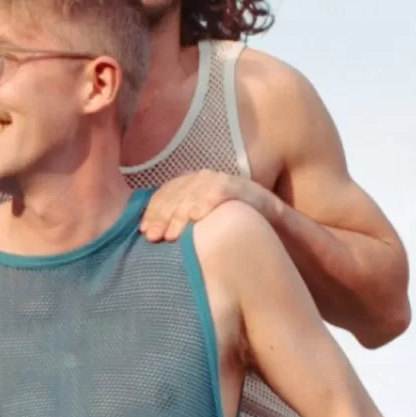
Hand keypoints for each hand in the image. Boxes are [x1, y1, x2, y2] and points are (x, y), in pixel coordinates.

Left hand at [140, 170, 277, 241]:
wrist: (272, 226)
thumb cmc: (230, 227)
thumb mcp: (200, 224)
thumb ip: (179, 224)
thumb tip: (148, 236)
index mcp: (189, 185)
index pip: (164, 195)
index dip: (152, 213)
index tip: (144, 232)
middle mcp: (202, 178)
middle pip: (175, 195)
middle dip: (161, 217)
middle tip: (153, 238)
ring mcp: (221, 180)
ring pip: (193, 194)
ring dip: (180, 215)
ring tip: (172, 236)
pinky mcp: (240, 186)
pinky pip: (220, 191)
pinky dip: (206, 202)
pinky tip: (196, 218)